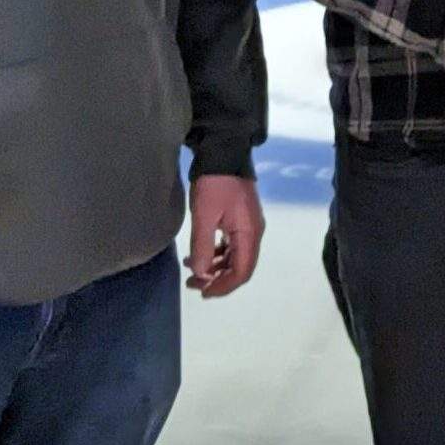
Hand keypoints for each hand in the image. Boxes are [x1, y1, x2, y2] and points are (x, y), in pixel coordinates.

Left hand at [187, 174, 264, 297]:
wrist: (224, 152)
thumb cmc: (215, 184)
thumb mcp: (205, 215)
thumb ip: (203, 246)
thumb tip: (200, 273)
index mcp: (249, 234)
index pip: (242, 272)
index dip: (224, 287)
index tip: (203, 292)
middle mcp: (253, 233)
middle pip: (240, 267)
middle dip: (217, 279)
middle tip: (193, 284)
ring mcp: (247, 226)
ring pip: (234, 257)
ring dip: (215, 268)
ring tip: (191, 271)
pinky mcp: (239, 219)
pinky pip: (230, 245)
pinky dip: (215, 254)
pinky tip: (198, 254)